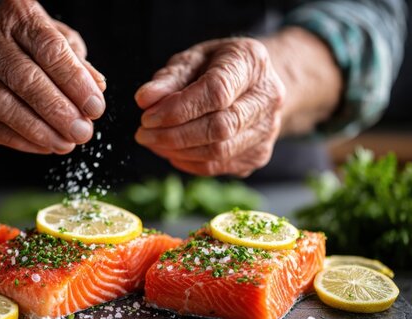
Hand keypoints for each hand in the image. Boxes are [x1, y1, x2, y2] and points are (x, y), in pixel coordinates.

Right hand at [0, 0, 105, 153]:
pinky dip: (18, 140)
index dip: (75, 82)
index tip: (95, 108)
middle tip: (82, 132)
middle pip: (25, 79)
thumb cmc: (27, 46)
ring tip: (65, 144)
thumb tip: (97, 87)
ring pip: (3, 105)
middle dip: (58, 111)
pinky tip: (43, 146)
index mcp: (17, 14)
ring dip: (39, 131)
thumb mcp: (58, 42)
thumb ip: (78, 64)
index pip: (50, 49)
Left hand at [134, 38, 284, 176]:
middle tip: (143, 133)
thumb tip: (144, 99)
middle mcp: (268, 97)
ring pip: (218, 152)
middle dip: (173, 135)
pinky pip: (218, 167)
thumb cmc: (218, 67)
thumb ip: (168, 79)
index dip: (178, 109)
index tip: (147, 117)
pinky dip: (187, 162)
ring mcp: (268, 130)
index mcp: (252, 62)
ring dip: (177, 151)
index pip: (217, 92)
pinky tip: (170, 150)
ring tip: (152, 141)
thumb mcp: (192, 59)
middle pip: (220, 127)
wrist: (255, 83)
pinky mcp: (258, 155)